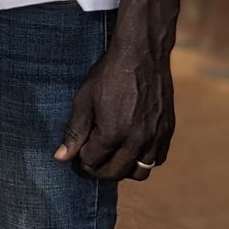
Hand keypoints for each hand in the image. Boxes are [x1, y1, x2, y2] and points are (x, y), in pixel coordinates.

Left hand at [55, 39, 173, 181]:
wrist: (142, 56)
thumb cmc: (108, 75)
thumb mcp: (84, 100)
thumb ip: (74, 132)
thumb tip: (60, 158)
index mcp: (113, 133)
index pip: (93, 162)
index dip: (82, 159)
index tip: (79, 151)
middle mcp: (138, 140)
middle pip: (117, 172)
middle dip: (100, 170)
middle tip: (92, 159)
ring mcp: (156, 137)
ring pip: (141, 172)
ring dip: (124, 169)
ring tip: (112, 155)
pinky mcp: (168, 131)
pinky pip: (158, 159)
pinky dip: (144, 159)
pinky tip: (132, 147)